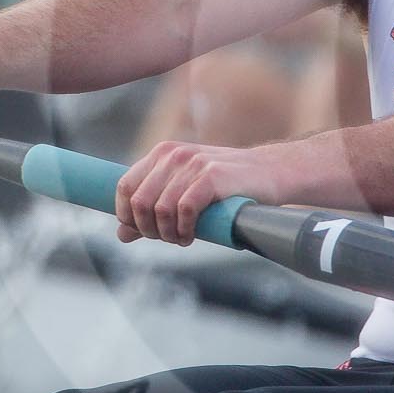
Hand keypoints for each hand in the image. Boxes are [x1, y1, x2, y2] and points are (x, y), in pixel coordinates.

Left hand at [115, 139, 284, 245]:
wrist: (272, 173)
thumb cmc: (228, 186)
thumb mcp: (185, 193)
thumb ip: (153, 209)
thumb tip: (121, 234)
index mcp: (163, 154)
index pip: (125, 187)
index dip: (127, 215)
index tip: (143, 231)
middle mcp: (174, 155)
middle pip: (139, 202)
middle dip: (148, 229)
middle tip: (167, 238)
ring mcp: (193, 164)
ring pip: (160, 209)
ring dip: (168, 234)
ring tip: (183, 239)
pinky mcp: (212, 177)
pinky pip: (184, 210)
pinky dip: (185, 230)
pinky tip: (193, 235)